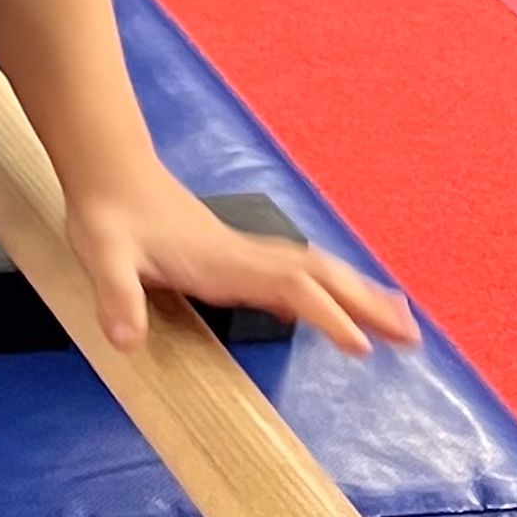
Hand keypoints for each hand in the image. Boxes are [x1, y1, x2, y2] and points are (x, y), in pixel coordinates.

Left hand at [67, 167, 418, 359]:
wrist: (109, 171)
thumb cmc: (108, 216)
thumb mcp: (102, 256)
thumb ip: (116, 296)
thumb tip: (126, 341)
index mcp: (225, 262)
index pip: (292, 287)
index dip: (327, 314)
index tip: (362, 345)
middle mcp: (245, 256)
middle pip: (322, 276)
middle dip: (368, 304)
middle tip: (414, 337)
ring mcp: (245, 253)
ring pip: (317, 272)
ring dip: (360, 294)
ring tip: (402, 322)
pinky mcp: (236, 254)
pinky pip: (298, 274)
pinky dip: (330, 289)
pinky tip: (340, 305)